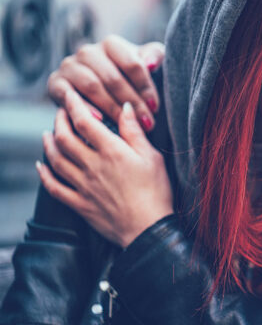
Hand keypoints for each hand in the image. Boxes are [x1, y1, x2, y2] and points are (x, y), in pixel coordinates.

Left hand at [37, 89, 173, 247]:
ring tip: (48, 134)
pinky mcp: (80, 204)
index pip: (85, 121)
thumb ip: (135, 132)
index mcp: (112, 152)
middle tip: (60, 112)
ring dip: (48, 143)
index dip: (74, 105)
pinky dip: (44, 175)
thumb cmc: (157, 193)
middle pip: (64, 138)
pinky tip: (42, 166)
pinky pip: (54, 187)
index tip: (70, 94)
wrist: (149, 229)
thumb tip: (125, 107)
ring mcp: (83, 186)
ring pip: (56, 160)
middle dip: (59, 121)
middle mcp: (92, 166)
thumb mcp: (153, 157)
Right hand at [48, 35, 164, 130]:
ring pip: (93, 86)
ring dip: (113, 107)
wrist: (104, 94)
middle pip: (113, 78)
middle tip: (146, 122)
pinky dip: (84, 107)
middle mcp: (88, 51)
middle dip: (132, 102)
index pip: (132, 64)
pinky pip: (68, 95)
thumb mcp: (148, 63)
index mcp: (111, 44)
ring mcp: (69, 66)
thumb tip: (150, 63)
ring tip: (127, 123)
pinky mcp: (56, 83)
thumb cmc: (132, 78)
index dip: (146, 88)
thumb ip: (155, 56)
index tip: (155, 107)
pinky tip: (99, 119)